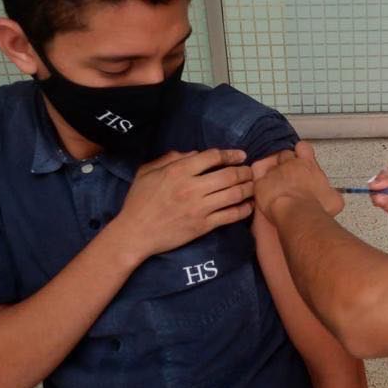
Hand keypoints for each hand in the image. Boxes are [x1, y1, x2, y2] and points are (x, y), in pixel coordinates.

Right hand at [110, 149, 254, 261]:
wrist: (135, 233)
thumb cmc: (139, 201)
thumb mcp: (148, 172)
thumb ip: (171, 159)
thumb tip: (195, 154)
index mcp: (178, 171)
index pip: (212, 157)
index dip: (230, 154)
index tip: (240, 155)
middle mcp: (192, 188)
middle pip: (229, 175)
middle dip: (244, 171)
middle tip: (251, 171)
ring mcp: (199, 208)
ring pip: (234, 194)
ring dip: (248, 188)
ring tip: (253, 186)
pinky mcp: (203, 226)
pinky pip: (230, 216)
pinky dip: (244, 210)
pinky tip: (248, 206)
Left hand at [254, 141, 343, 219]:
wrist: (298, 213)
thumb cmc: (316, 207)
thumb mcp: (333, 200)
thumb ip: (331, 192)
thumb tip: (332, 195)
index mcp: (308, 165)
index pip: (303, 147)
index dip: (301, 151)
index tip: (301, 158)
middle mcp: (290, 165)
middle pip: (285, 155)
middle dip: (286, 163)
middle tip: (288, 177)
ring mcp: (274, 173)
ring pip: (270, 167)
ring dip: (273, 175)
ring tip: (275, 187)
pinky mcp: (261, 184)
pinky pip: (258, 181)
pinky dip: (261, 187)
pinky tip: (265, 195)